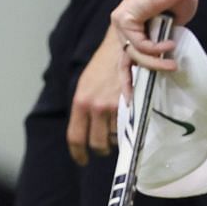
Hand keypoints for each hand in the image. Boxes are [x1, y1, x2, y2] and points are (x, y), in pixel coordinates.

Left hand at [67, 30, 133, 165]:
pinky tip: (129, 121)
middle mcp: (95, 107)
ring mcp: (114, 106)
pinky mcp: (132, 104)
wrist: (124, 45)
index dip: (78, 153)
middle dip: (100, 149)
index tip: (82, 160)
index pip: (75, 137)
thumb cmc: (105, 65)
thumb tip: (87, 130)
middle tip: (104, 148)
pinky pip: (129, 127)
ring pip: (114, 137)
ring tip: (118, 127)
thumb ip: (85, 107)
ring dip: (116, 137)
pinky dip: (128, 128)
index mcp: (80, 101)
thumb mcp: (87, 85)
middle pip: (96, 144)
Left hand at [110, 0, 197, 93]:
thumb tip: (168, 56)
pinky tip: (170, 44)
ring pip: (136, 55)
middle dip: (127, 83)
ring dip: (156, 64)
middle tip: (132, 101)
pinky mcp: (124, 19)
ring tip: (173, 66)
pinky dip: (157, 48)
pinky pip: (140, 45)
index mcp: (135, 28)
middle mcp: (124, 27)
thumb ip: (167, 40)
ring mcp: (122, 23)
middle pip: (123, 61)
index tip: (134, 95)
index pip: (129, 56)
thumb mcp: (174, 25)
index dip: (132, 75)